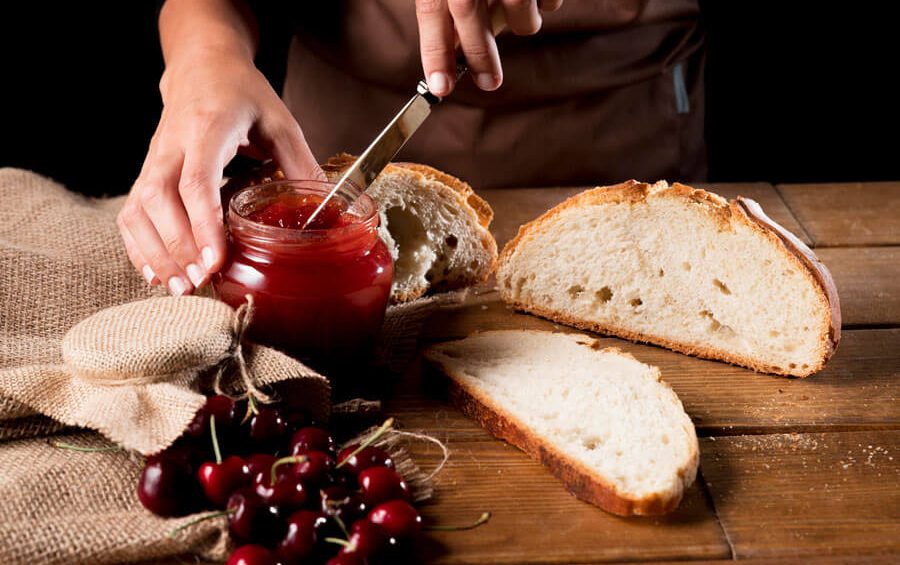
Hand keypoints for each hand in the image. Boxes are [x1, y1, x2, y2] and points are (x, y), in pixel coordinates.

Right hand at [118, 50, 322, 294]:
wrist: (200, 69)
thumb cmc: (241, 95)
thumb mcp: (279, 121)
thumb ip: (300, 163)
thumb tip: (326, 208)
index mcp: (206, 130)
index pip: (196, 180)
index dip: (203, 222)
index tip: (215, 258)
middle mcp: (171, 147)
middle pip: (159, 200)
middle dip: (177, 246)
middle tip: (201, 282)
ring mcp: (153, 161)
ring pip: (139, 211)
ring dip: (157, 253)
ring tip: (182, 288)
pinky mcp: (145, 175)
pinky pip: (130, 215)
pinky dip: (140, 248)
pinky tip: (158, 276)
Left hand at [415, 0, 563, 95]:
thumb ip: (453, 6)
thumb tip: (456, 52)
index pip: (432, 13)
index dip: (436, 55)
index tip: (440, 89)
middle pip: (469, 14)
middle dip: (480, 57)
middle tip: (488, 83)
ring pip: (521, 16)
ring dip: (522, 22)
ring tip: (518, 5)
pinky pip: (551, 4)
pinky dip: (545, 4)